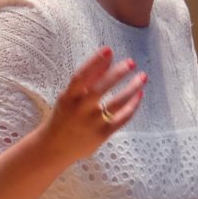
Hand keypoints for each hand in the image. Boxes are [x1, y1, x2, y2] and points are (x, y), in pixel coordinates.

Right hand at [36, 47, 145, 161]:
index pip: (81, 75)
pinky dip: (132, 106)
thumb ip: (88, 79)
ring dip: (132, 88)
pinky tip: (139, 95)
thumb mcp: (69, 97)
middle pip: (100, 88)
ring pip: (116, 103)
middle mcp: (80, 109)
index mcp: (68, 97)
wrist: (53, 148)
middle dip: (117, 74)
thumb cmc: (64, 117)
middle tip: (131, 62)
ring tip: (143, 77)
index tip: (109, 49)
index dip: (95, 61)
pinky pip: (121, 118)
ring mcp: (91, 122)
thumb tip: (107, 57)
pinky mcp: (101, 134)